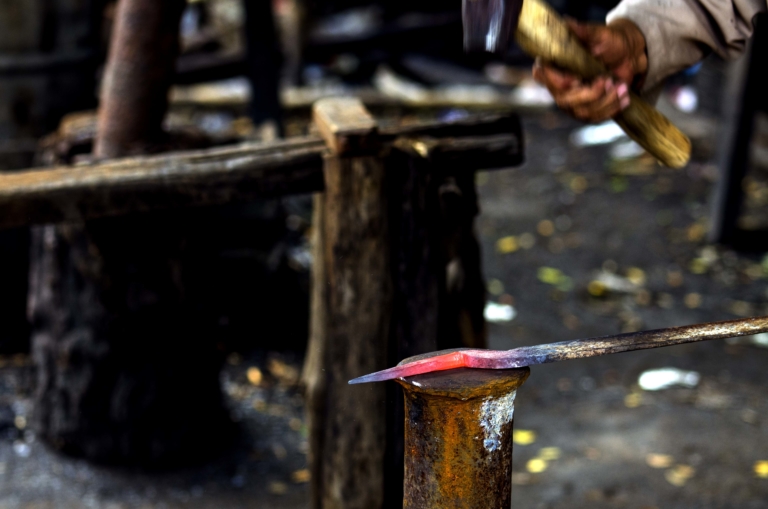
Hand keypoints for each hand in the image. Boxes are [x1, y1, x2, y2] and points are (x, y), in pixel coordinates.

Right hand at [532, 18, 647, 122]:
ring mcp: (571, 101)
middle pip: (565, 100)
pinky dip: (611, 109)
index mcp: (556, 64)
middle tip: (607, 80)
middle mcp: (558, 85)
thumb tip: (569, 23)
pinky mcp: (586, 110)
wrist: (627, 55)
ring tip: (621, 86)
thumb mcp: (599, 34)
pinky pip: (595, 117)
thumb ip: (584, 31)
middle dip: (590, 94)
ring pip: (583, 111)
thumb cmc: (610, 42)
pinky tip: (624, 98)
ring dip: (605, 101)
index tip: (576, 79)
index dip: (557, 81)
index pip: (542, 75)